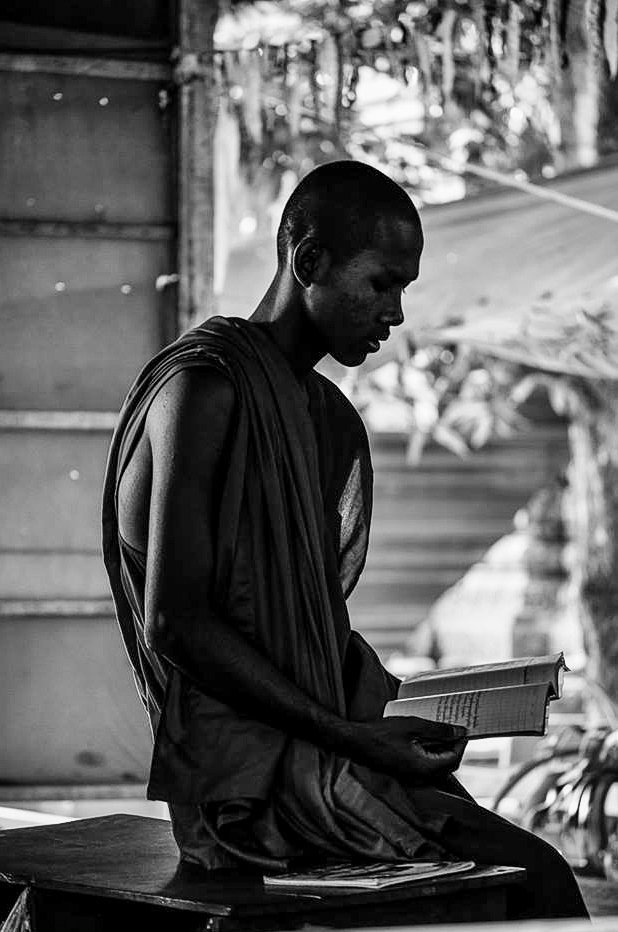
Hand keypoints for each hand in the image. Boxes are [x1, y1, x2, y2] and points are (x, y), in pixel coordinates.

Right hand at [346, 716, 467, 783]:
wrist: (357, 743)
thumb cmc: (382, 734)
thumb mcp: (413, 726)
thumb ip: (439, 730)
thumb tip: (459, 731)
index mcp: (425, 768)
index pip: (454, 759)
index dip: (461, 744)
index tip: (464, 729)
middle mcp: (421, 778)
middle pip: (448, 766)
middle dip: (454, 748)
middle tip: (454, 730)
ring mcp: (412, 778)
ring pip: (437, 767)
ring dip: (442, 751)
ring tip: (441, 731)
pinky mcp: (406, 774)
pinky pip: (426, 767)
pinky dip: (431, 755)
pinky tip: (426, 739)